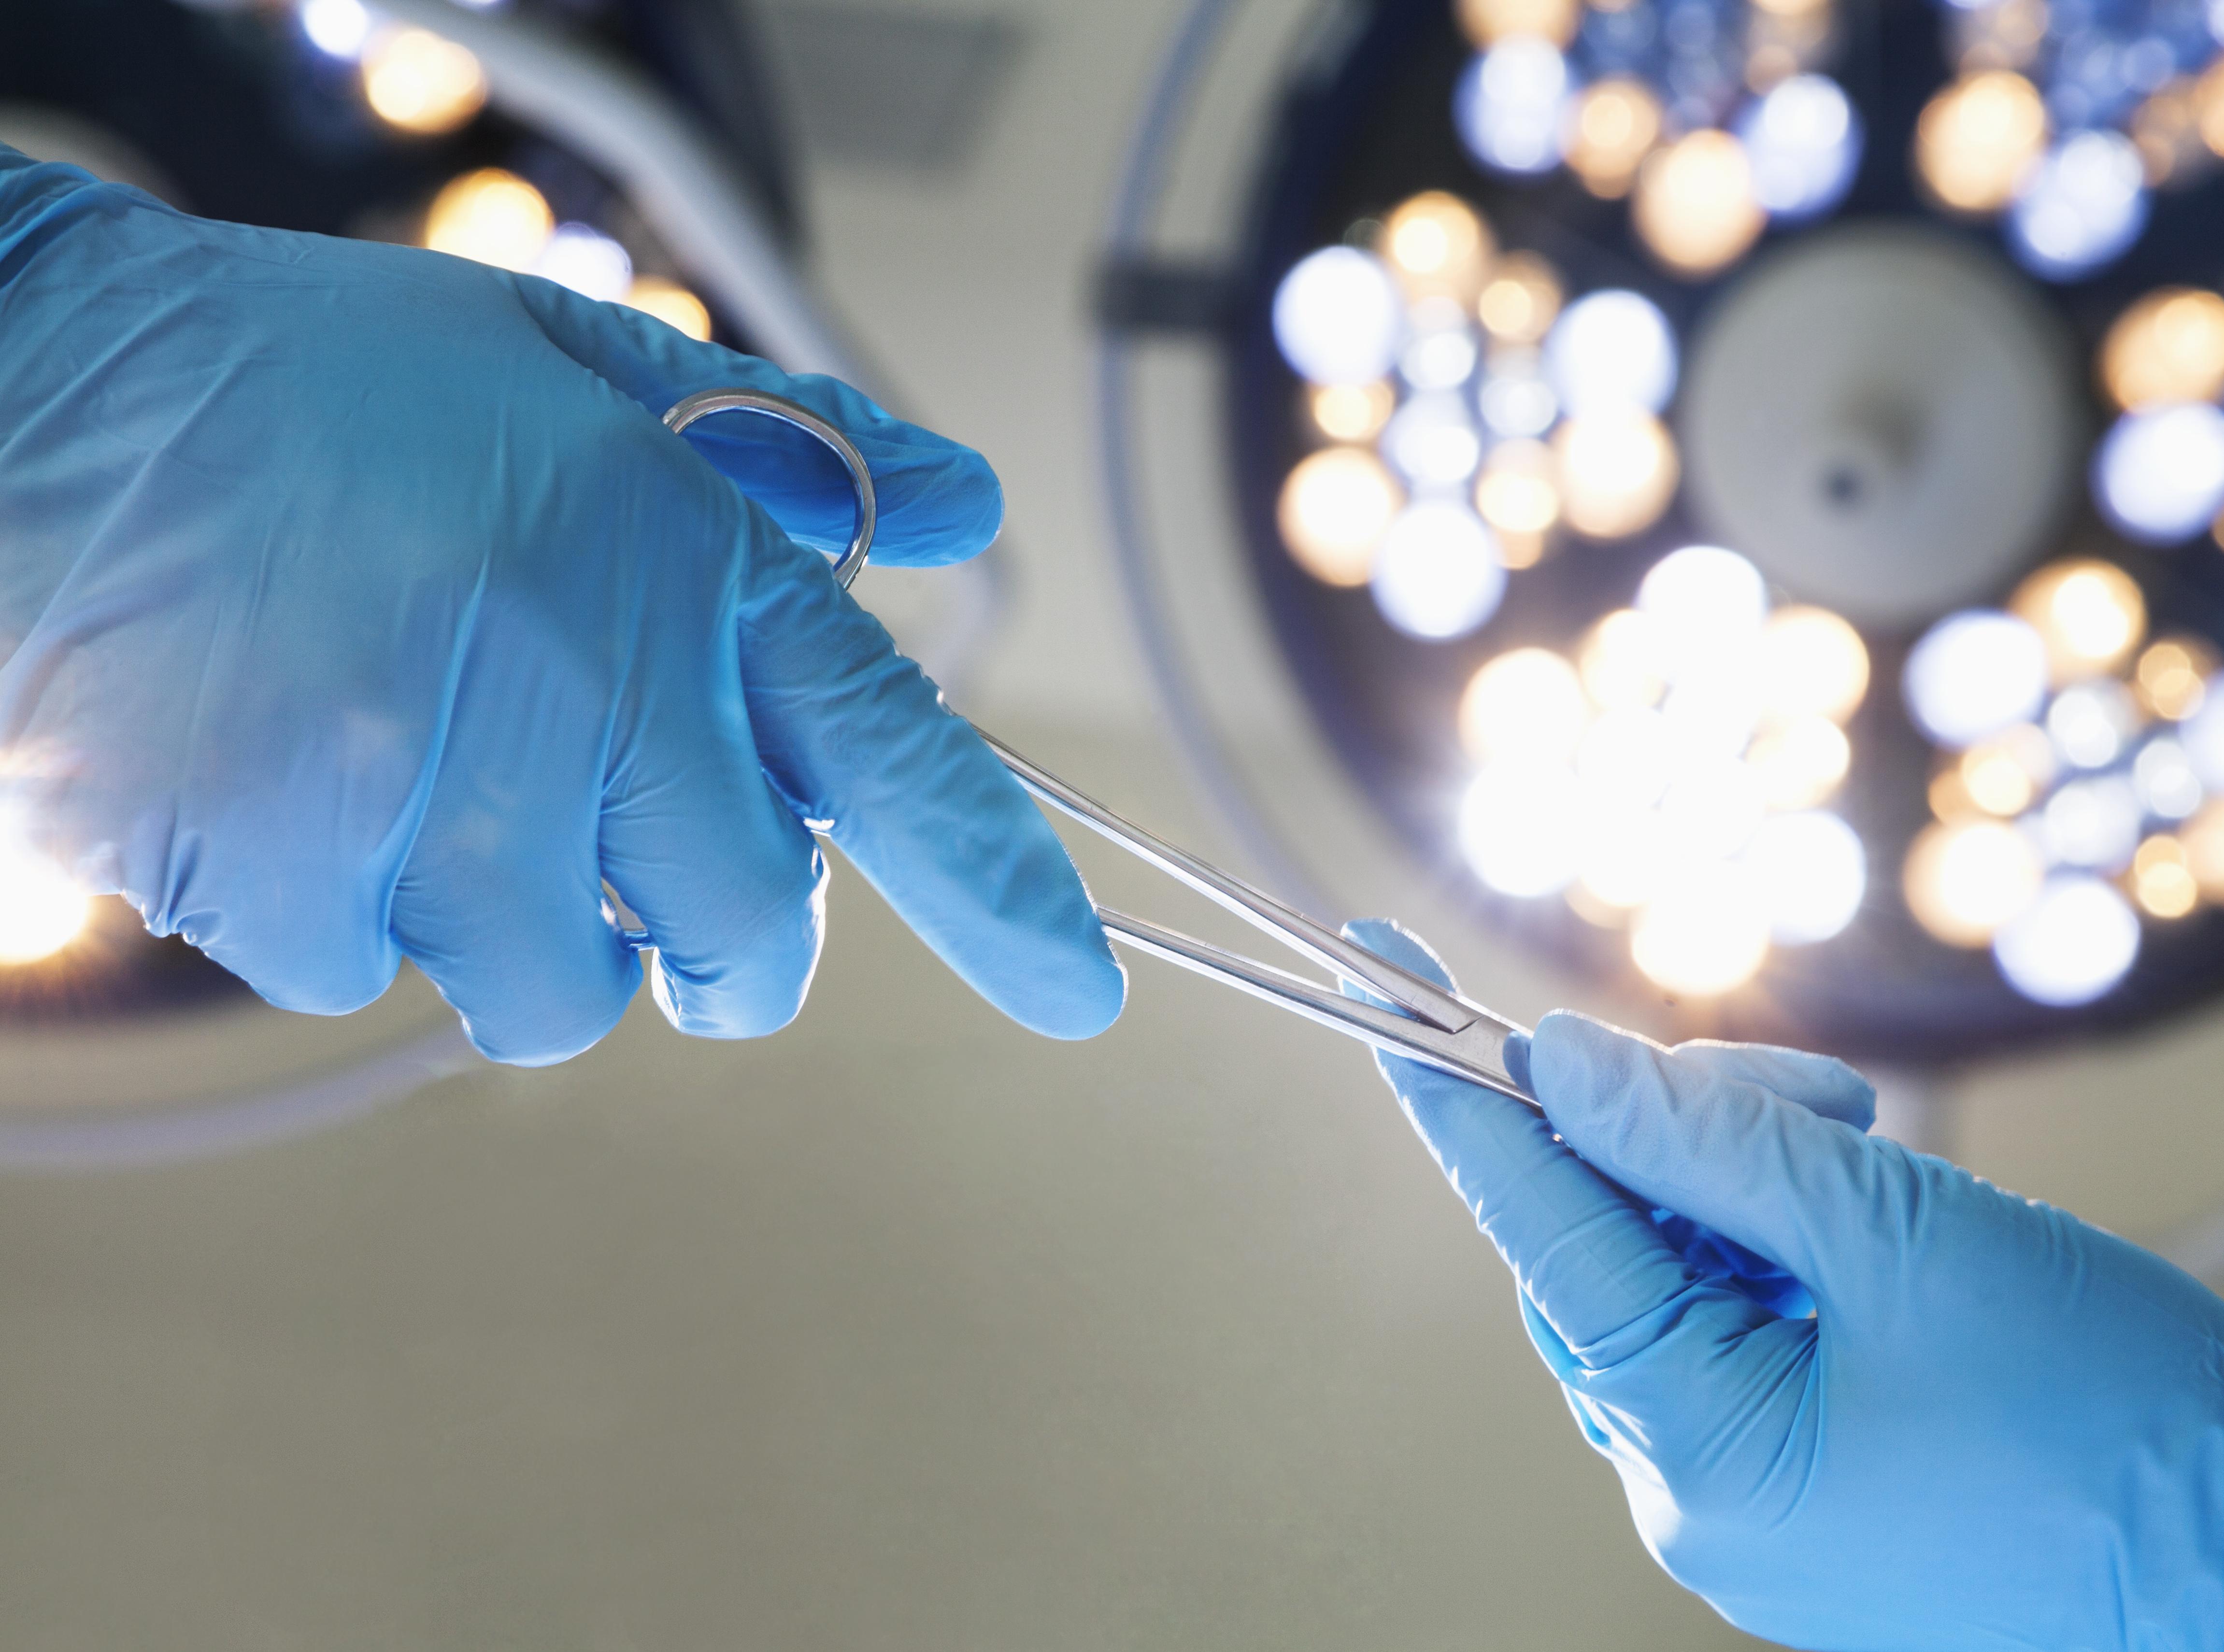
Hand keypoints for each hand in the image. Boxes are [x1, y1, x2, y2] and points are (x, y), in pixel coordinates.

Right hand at [0, 152, 1122, 1061]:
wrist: (40, 402)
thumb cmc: (324, 386)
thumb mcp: (575, 368)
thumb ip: (786, 451)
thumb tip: (952, 510)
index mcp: (678, 563)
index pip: (894, 760)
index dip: (1004, 891)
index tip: (1082, 988)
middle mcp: (585, 697)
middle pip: (747, 940)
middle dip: (728, 939)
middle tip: (652, 863)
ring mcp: (437, 805)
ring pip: (568, 991)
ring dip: (532, 922)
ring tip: (432, 772)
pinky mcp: (295, 884)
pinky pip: (385, 978)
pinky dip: (362, 911)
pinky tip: (301, 778)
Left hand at [1344, 919, 2223, 1649]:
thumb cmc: (2122, 1415)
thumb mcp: (1900, 1235)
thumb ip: (1710, 1143)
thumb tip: (1561, 1061)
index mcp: (1702, 1454)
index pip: (1541, 1233)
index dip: (1461, 1098)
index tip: (1380, 987)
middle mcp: (1702, 1490)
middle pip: (1612, 1247)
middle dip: (1681, 1136)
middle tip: (1809, 1097)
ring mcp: (1761, 1493)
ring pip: (1682, 1277)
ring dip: (1753, 1183)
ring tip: (1878, 1157)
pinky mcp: (1818, 1474)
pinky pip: (1748, 1326)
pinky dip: (1789, 1244)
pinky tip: (1876, 1211)